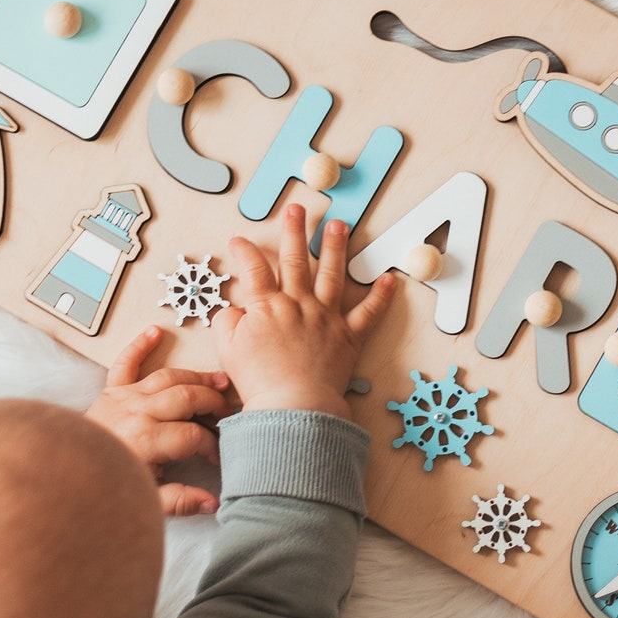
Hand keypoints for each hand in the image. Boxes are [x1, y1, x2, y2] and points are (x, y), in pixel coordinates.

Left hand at [89, 324, 230, 515]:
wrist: (67, 477)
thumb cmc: (108, 488)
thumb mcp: (146, 500)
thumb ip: (180, 500)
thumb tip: (213, 503)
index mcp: (147, 441)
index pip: (193, 435)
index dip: (212, 446)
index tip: (219, 457)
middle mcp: (137, 412)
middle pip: (187, 397)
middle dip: (213, 403)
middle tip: (229, 413)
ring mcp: (123, 397)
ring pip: (168, 377)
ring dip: (196, 376)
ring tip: (219, 380)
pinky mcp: (109, 391)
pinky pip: (125, 363)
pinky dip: (139, 345)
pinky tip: (156, 332)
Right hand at [213, 203, 397, 420]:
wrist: (293, 408)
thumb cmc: (259, 382)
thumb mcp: (228, 351)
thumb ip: (228, 322)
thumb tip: (233, 308)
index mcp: (267, 307)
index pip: (253, 270)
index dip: (244, 252)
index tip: (238, 240)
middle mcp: (298, 304)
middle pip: (295, 260)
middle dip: (294, 231)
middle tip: (296, 209)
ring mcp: (325, 318)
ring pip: (331, 275)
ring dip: (335, 247)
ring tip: (338, 225)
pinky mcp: (348, 337)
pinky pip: (368, 313)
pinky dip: (380, 296)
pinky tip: (389, 278)